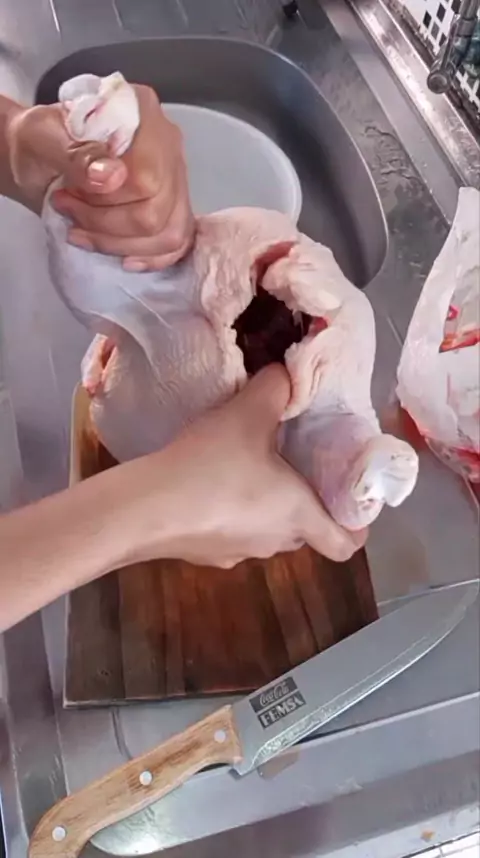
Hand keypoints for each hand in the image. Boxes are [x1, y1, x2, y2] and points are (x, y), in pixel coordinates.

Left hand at [7, 85, 193, 269]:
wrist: (39, 155)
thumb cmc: (41, 141)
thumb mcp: (43, 137)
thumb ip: (76, 154)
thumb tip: (112, 178)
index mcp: (143, 113)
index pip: (148, 176)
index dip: (109, 200)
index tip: (71, 192)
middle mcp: (168, 145)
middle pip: (159, 212)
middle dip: (107, 225)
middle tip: (70, 210)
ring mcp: (175, 178)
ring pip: (170, 233)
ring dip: (121, 244)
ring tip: (83, 231)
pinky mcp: (172, 206)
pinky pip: (177, 244)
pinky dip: (149, 257)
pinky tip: (124, 258)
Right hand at [123, 365, 366, 567]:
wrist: (145, 510)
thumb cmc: (213, 466)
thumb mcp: (249, 413)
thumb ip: (276, 388)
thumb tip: (289, 372)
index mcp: (299, 516)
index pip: (346, 543)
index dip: (356, 525)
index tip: (349, 500)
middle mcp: (274, 542)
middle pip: (305, 530)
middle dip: (305, 501)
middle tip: (296, 464)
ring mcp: (236, 554)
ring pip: (265, 531)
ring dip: (264, 505)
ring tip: (246, 467)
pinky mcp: (202, 556)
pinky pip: (228, 533)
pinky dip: (228, 513)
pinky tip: (207, 484)